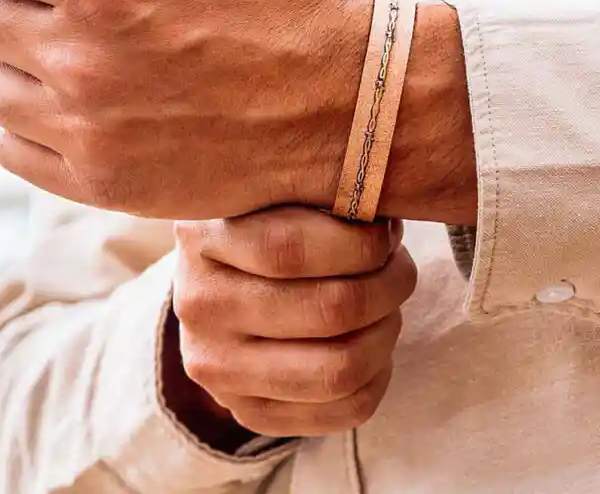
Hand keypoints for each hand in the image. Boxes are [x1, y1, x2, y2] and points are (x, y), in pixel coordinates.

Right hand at [168, 207, 416, 436]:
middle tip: (399, 265)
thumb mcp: (273, 189)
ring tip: (388, 301)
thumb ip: (318, 188)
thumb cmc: (265, 223)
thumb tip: (385, 206)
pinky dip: (379, 373)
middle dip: (389, 284)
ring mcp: (217, 368)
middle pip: (329, 310)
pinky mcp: (246, 410)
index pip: (292, 249)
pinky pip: (343, 409)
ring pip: (339, 368)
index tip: (387, 231)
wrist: (216, 285)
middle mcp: (200, 307)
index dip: (362, 242)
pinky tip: (372, 339)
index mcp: (203, 238)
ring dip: (387, 329)